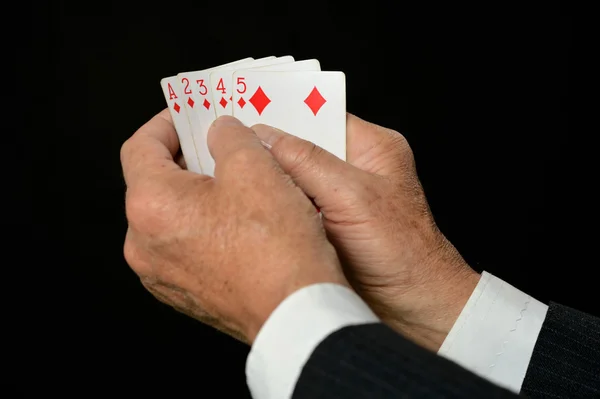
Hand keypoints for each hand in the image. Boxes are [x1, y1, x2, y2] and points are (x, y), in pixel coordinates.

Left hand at [120, 110, 346, 342]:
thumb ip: (229, 136)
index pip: (139, 147)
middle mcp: (144, 245)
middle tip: (216, 147)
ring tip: (233, 185)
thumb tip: (219, 131)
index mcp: (151, 206)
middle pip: (153, 184)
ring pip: (170, 218)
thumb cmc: (276, 246)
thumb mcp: (256, 167)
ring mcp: (161, 275)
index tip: (185, 115)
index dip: (164, 123)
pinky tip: (237, 223)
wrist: (296, 314)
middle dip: (184, 160)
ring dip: (195, 196)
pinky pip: (183, 247)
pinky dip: (202, 227)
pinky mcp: (183, 295)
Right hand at [253, 115, 479, 350]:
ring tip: (232, 177)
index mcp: (371, 146)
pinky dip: (274, 208)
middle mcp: (354, 168)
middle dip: (269, 150)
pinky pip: (292, 207)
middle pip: (301, 146)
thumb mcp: (353, 196)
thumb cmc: (403, 251)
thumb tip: (263, 136)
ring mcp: (339, 198)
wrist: (414, 307)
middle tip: (228, 148)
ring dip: (269, 181)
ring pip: (293, 179)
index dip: (281, 114)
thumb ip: (307, 162)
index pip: (318, 114)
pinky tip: (251, 208)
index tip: (242, 116)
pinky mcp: (326, 226)